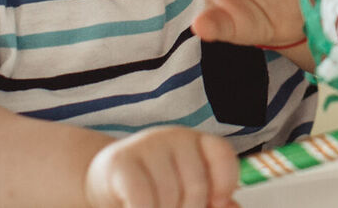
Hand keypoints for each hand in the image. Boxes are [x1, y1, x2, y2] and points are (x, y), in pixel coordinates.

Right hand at [85, 126, 237, 207]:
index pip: (222, 154)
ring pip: (169, 196)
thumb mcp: (184, 190)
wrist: (106, 180)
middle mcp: (174, 137)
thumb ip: (210, 200)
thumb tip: (232, 206)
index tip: (218, 203)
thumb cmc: (152, 187)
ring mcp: (147, 145)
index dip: (225, 182)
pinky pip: (143, 199)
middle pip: (197, 185)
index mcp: (197, 142)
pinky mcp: (122, 161)